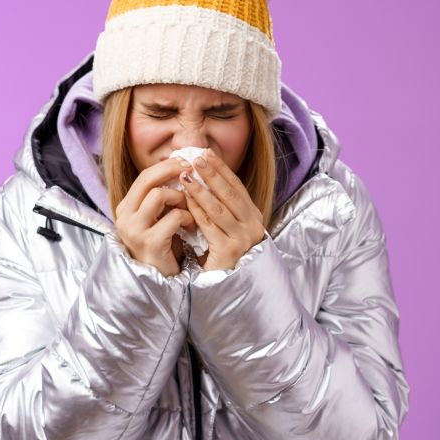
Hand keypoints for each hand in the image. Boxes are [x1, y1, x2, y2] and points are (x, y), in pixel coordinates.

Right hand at [115, 157, 196, 276]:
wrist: (159, 279)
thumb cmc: (163, 246)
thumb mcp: (157, 218)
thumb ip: (163, 198)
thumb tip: (182, 169)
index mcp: (126, 208)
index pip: (144, 177)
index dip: (166, 166)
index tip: (185, 161)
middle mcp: (125, 217)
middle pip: (147, 180)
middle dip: (172, 171)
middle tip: (191, 170)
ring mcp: (135, 230)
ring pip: (158, 195)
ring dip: (181, 197)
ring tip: (190, 208)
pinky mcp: (151, 243)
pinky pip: (174, 217)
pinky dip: (188, 217)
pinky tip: (193, 226)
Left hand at [180, 149, 266, 270]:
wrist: (229, 285)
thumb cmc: (224, 254)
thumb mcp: (227, 227)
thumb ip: (220, 207)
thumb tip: (201, 176)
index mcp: (253, 217)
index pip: (237, 187)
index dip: (222, 169)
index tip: (207, 153)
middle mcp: (252, 226)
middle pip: (230, 194)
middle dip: (213, 174)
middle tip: (196, 157)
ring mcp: (242, 239)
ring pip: (219, 208)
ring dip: (201, 189)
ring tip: (186, 175)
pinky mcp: (229, 251)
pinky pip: (209, 226)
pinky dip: (197, 210)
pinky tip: (186, 199)